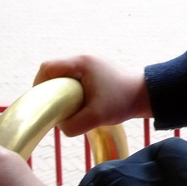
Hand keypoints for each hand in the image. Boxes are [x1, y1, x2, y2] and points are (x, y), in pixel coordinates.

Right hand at [33, 55, 151, 136]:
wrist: (147, 95)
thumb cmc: (122, 102)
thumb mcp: (95, 118)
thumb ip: (72, 125)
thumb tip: (60, 126)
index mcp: (81, 63)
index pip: (47, 68)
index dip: (39, 85)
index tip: (43, 103)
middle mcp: (85, 59)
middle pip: (54, 71)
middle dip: (50, 91)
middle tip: (54, 109)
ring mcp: (91, 65)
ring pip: (64, 77)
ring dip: (62, 92)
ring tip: (68, 108)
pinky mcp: (96, 73)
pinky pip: (75, 80)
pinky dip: (72, 92)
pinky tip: (79, 106)